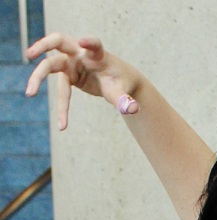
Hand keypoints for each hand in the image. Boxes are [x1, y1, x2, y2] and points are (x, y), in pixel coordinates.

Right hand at [25, 33, 140, 130]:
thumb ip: (125, 99)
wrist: (120, 82)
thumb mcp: (124, 91)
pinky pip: (60, 90)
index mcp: (98, 54)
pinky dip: (60, 107)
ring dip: (38, 77)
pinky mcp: (69, 75)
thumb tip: (132, 110)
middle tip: (29, 55)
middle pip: (58, 41)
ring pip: (50, 65)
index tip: (83, 42)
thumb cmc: (122, 82)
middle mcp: (81, 54)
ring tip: (29, 93)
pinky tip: (62, 126)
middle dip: (43, 45)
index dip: (89, 42)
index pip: (93, 44)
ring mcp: (72, 63)